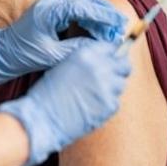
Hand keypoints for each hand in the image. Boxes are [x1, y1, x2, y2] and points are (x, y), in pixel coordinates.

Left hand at [0, 0, 126, 88]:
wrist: (0, 55)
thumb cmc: (21, 55)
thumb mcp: (52, 56)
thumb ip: (76, 49)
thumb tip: (100, 46)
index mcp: (49, 11)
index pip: (83, 7)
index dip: (104, 16)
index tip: (119, 25)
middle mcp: (50, 4)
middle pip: (85, 3)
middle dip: (104, 15)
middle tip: (121, 28)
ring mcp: (50, 7)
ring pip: (81, 6)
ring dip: (97, 17)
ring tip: (113, 31)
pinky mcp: (50, 14)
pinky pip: (74, 12)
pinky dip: (88, 20)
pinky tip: (97, 31)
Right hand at [0, 40, 130, 165]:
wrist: (42, 118)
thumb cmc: (47, 93)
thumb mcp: (64, 65)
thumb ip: (86, 60)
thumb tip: (104, 61)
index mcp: (86, 54)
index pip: (112, 47)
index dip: (111, 55)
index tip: (110, 61)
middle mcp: (100, 67)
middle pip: (124, 65)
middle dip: (118, 70)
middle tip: (109, 78)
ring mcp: (107, 87)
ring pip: (121, 84)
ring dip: (112, 88)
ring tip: (94, 95)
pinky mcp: (109, 106)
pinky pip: (115, 102)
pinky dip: (106, 105)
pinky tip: (91, 107)